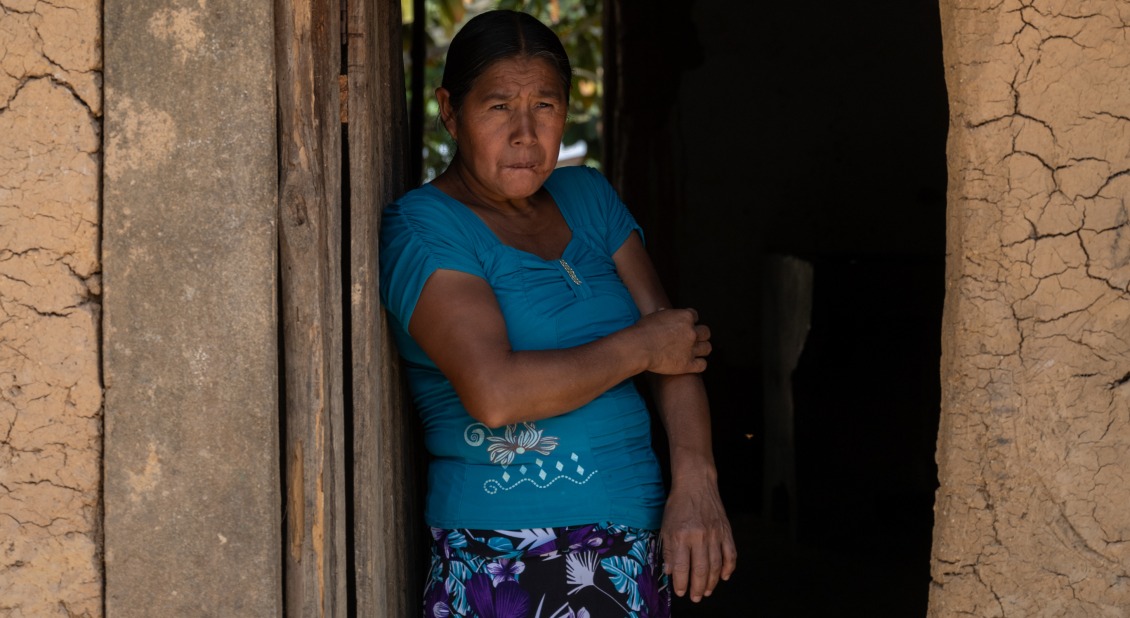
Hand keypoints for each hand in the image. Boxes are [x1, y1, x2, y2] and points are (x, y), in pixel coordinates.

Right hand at [634, 308, 711, 374]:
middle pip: (706, 332)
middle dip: (700, 335)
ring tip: (695, 351)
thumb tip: (664, 310)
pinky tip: (693, 363)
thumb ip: (664, 313)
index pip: (696, 316)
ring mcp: (691, 349)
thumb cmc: (644, 331)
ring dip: (702, 349)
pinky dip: (699, 364)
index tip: (686, 326)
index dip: (691, 321)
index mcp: (685, 317)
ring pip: (707, 348)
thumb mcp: (654, 316)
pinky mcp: (688, 364)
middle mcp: (691, 332)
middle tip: (692, 339)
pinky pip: (703, 365)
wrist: (639, 347)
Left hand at [660, 479, 736, 601]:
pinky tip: (724, 577)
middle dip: (697, 587)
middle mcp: (699, 536)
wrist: (696, 483)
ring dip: (712, 582)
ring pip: (716, 565)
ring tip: (707, 591)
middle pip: (701, 570)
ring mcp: (715, 534)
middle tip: (695, 597)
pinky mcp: (726, 530)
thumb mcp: (666, 526)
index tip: (680, 592)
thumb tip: (670, 572)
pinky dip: (729, 567)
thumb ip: (669, 550)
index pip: (682, 567)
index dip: (681, 583)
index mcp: (682, 535)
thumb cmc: (678, 505)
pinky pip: (730, 554)